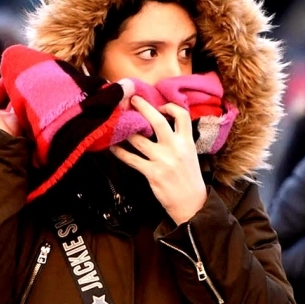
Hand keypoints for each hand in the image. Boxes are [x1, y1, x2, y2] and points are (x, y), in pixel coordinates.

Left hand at [109, 96, 206, 223]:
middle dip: (143, 108)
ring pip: (139, 140)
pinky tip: (113, 148)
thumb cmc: (188, 178)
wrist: (191, 203)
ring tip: (117, 124)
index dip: (169, 106)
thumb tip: (159, 125)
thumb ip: (178, 139)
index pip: (182, 115)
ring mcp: (163, 160)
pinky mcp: (152, 173)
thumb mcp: (190, 154)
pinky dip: (120, 152)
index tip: (159, 106)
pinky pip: (132, 159)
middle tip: (131, 100)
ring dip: (126, 131)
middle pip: (158, 121)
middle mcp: (175, 148)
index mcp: (186, 141)